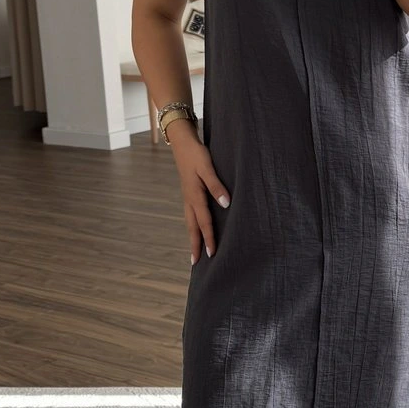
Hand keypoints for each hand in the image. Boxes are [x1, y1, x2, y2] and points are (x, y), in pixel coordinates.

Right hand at [169, 126, 229, 261]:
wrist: (182, 143)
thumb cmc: (197, 154)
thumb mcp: (208, 167)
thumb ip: (216, 186)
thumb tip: (226, 203)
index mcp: (195, 196)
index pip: (204, 222)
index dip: (209, 238)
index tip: (212, 254)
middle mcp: (189, 200)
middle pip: (192, 228)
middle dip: (195, 245)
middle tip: (196, 263)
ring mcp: (187, 198)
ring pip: (190, 223)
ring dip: (193, 238)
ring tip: (194, 252)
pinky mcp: (189, 194)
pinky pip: (191, 215)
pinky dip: (193, 226)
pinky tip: (196, 230)